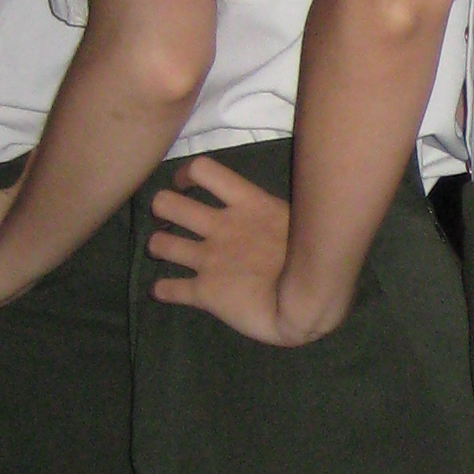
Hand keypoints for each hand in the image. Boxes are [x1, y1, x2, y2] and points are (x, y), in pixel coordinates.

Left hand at [147, 156, 304, 343]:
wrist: (310, 302)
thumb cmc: (315, 260)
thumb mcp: (299, 222)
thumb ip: (273, 215)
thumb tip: (270, 212)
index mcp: (249, 205)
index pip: (203, 170)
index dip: (185, 174)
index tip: (184, 184)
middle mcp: (222, 228)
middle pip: (168, 204)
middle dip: (162, 209)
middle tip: (168, 218)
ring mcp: (210, 260)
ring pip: (160, 244)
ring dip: (157, 246)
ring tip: (162, 250)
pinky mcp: (205, 292)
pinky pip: (168, 289)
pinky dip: (162, 290)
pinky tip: (163, 291)